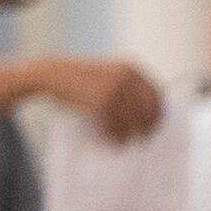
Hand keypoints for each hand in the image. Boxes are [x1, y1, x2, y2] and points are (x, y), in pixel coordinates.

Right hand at [51, 58, 167, 143]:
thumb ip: (129, 89)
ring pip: (133, 122)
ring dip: (128, 136)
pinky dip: (114, 137)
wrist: (52, 74)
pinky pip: (115, 127)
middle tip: (140, 140)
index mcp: (132, 68)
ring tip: (121, 142)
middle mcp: (126, 76)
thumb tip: (150, 117)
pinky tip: (109, 140)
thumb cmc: (81, 80)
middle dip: (146, 128)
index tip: (153, 128)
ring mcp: (114, 88)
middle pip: (149, 111)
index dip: (158, 114)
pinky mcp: (101, 101)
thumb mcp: (109, 76)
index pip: (157, 95)